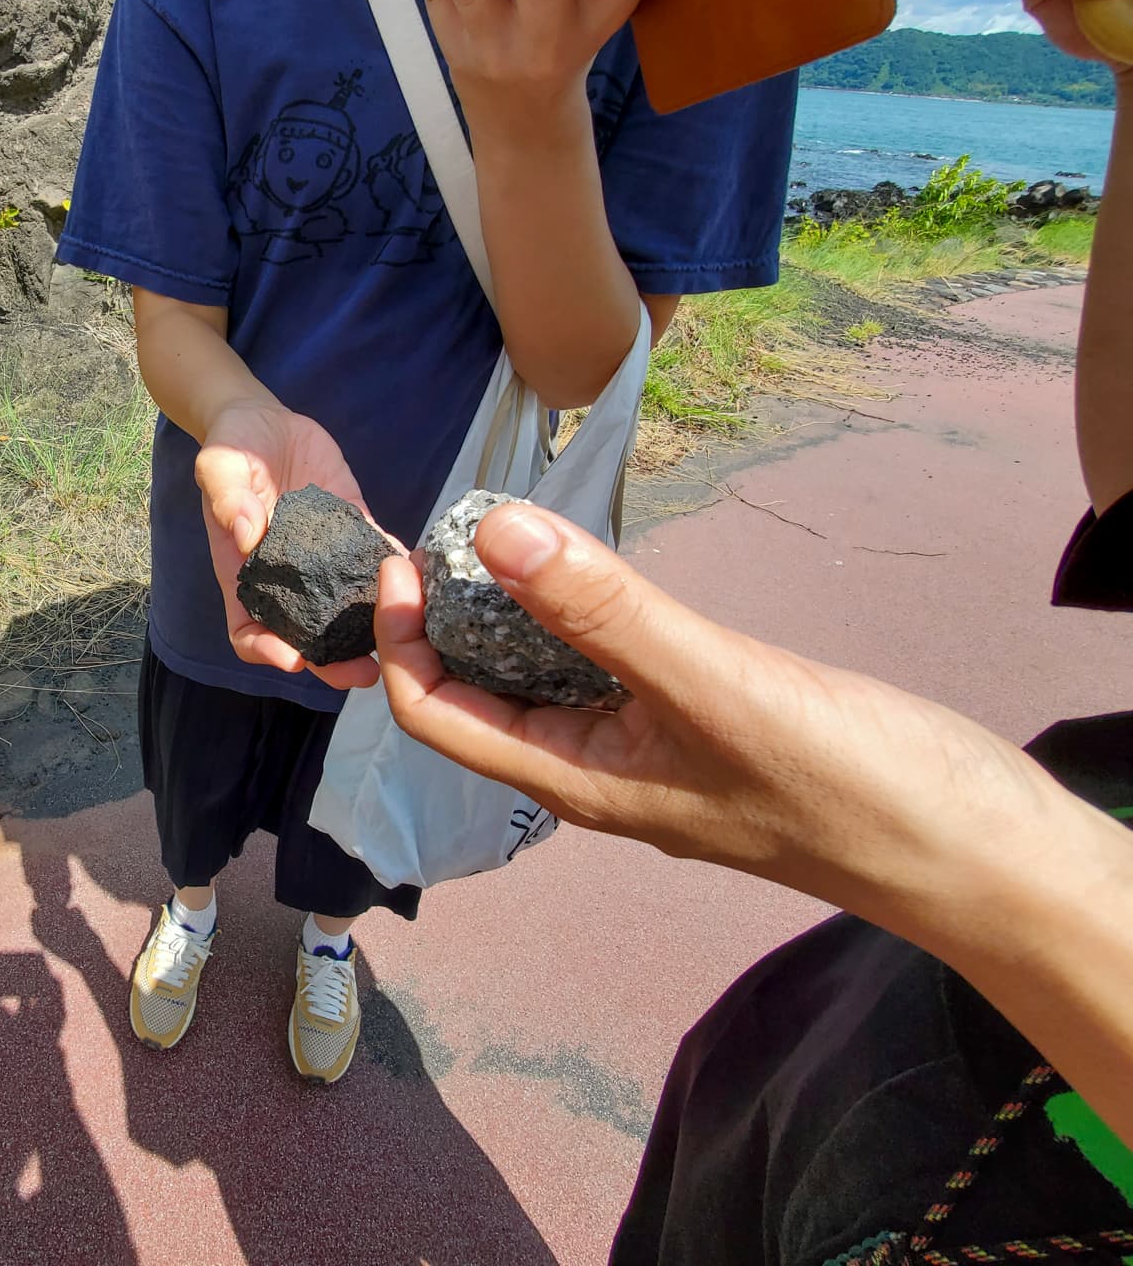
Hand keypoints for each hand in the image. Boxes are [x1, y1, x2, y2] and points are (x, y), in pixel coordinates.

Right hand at [195, 401, 383, 688]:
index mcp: (245, 573)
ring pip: (346, 609)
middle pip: (305, 636)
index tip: (293, 658)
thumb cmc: (231, 446)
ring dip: (371, 630)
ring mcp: (321, 558)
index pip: (248, 630)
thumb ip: (229, 499)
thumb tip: (248, 536)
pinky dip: (395, 571)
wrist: (264, 420)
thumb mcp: (219, 466)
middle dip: (333, 662)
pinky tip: (419, 578)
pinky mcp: (350, 530)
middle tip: (363, 674)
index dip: (266, 650)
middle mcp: (286, 578)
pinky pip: (373, 558)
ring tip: (403, 640)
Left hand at [374, 500, 1070, 921]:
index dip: (400, 640)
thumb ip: (603, 611)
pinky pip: (609, 664)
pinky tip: (596, 569)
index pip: (438, 716)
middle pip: (479, 693)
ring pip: (545, 675)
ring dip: (507, 610)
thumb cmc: (845, 786)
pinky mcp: (702, 721)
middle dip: (441, 617)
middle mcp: (597, 766)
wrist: (974, 848)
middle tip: (441, 526)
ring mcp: (651, 747)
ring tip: (500, 532)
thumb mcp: (713, 685)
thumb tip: (495, 533)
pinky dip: (580, 614)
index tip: (403, 554)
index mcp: (574, 778)